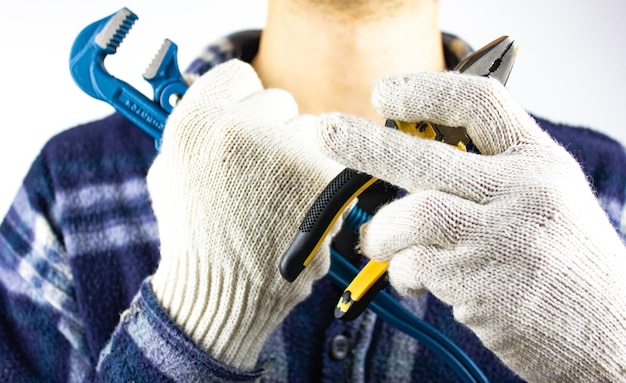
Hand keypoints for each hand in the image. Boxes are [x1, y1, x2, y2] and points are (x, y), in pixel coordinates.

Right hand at [147, 60, 341, 369]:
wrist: (223, 292)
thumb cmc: (198, 232)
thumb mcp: (172, 170)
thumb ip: (202, 125)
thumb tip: (234, 98)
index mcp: (195, 121)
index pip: (240, 73)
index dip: (242, 103)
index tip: (246, 125)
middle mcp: (238, 128)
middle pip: (279, 98)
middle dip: (273, 130)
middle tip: (261, 172)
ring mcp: (284, 152)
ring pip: (312, 126)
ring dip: (302, 153)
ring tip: (281, 195)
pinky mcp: (323, 179)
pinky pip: (335, 157)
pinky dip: (324, 179)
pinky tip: (301, 207)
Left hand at [318, 71, 625, 381]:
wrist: (610, 332)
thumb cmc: (565, 261)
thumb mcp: (545, 196)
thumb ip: (490, 172)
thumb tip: (410, 157)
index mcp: (539, 161)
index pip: (479, 103)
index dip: (425, 90)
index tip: (384, 93)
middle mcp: (523, 193)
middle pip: (427, 156)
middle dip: (364, 144)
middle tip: (325, 133)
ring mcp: (504, 240)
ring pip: (413, 215)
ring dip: (384, 232)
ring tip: (379, 242)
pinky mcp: (483, 286)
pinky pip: (416, 267)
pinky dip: (404, 273)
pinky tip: (418, 279)